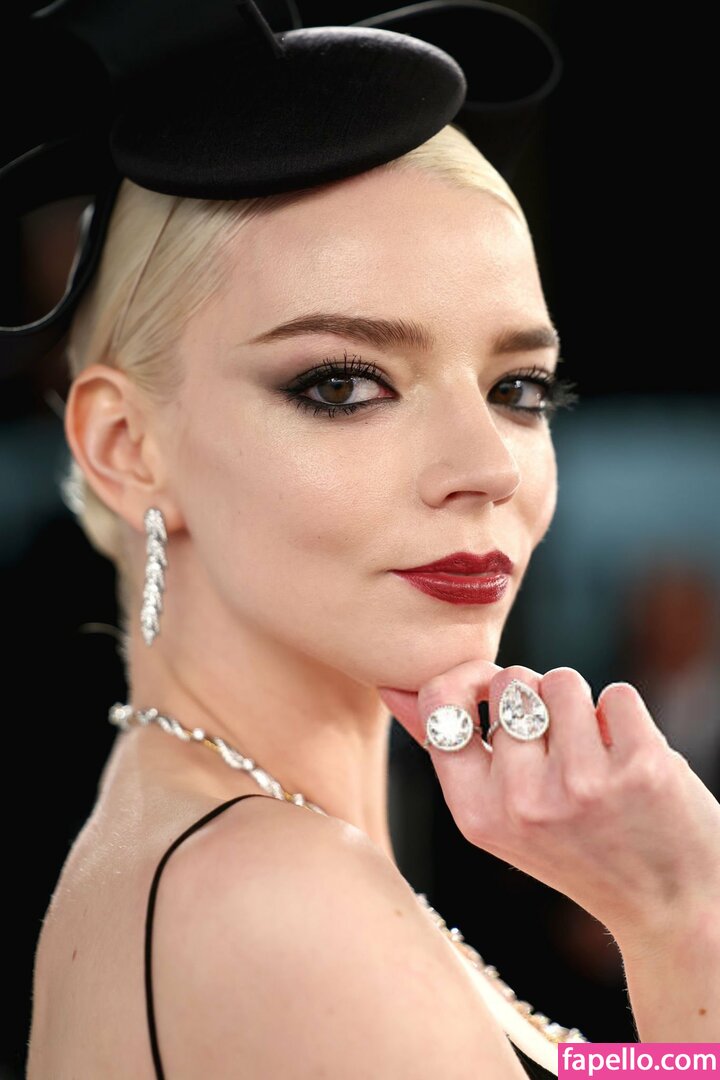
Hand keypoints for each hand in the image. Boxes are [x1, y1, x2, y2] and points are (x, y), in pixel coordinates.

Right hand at [378, 663, 719, 944]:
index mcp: (475, 813)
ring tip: (594, 753)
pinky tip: (628, 760)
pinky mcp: (640, 768)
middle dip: (536, 695)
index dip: (469, 678)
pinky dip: (626, 717)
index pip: (442, 702)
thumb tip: (393, 688)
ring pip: (563, 681)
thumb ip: (449, 750)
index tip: (493, 689)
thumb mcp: (498, 817)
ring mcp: (582, 785)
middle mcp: (522, 802)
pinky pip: (616, 694)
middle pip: (512, 681)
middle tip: (557, 742)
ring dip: (581, 705)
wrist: (669, 908)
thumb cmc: (577, 849)